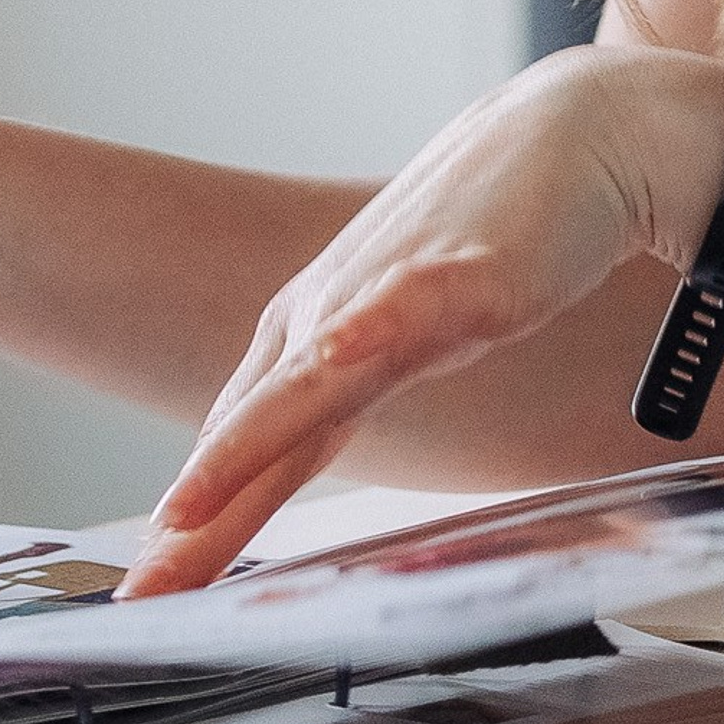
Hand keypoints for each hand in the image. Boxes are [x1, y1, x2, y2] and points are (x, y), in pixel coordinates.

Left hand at [120, 45, 723, 597]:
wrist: (579, 127)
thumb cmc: (497, 226)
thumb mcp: (412, 322)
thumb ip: (362, 376)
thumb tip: (304, 440)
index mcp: (323, 336)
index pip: (249, 446)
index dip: (200, 524)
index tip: (150, 596)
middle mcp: (340, 316)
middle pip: (257, 433)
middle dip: (198, 518)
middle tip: (144, 592)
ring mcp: (398, 291)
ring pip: (308, 386)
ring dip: (245, 448)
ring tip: (188, 511)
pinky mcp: (470, 270)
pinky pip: (412, 305)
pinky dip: (368, 332)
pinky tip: (338, 356)